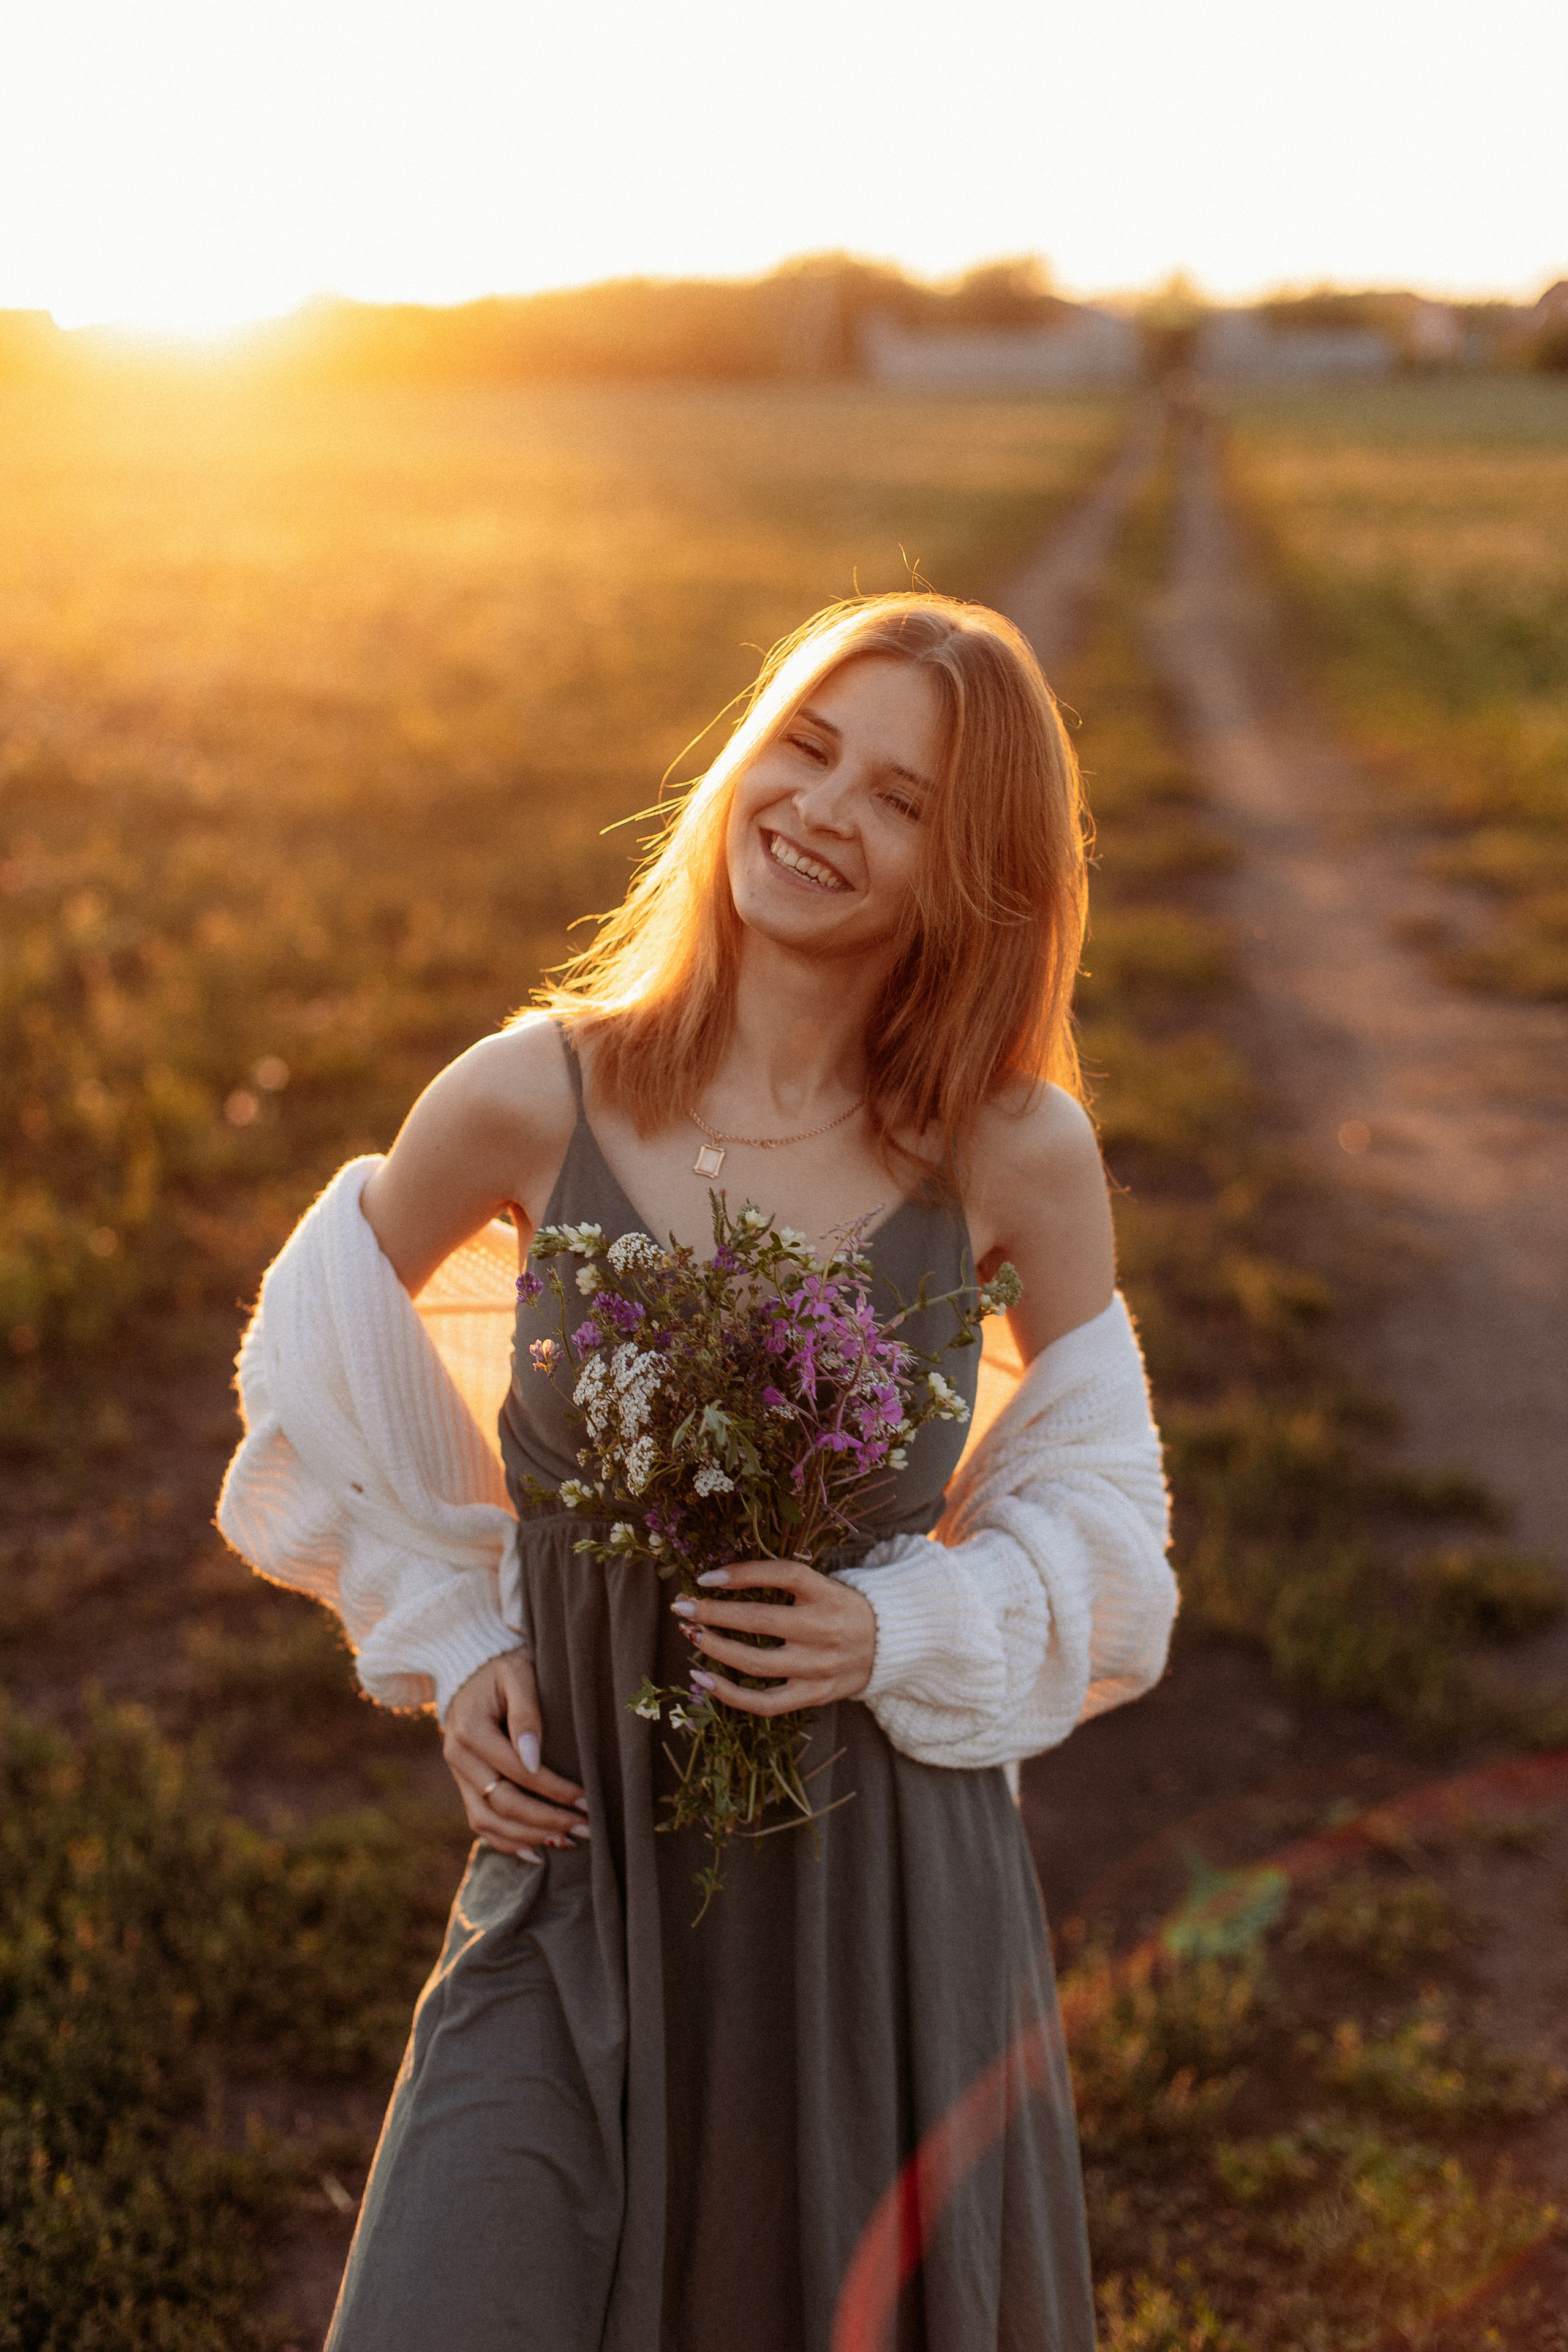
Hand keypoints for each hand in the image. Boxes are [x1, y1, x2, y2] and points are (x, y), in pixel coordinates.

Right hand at [442, 1650, 590, 1861]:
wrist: (472, 1667)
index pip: (517, 1770)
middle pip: (501, 1803)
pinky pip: (479, 1821)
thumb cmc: (504, 1667)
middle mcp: (457, 1756)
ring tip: (567, 1842)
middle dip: (545, 1820)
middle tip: (585, 1828)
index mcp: (470, 1729)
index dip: (553, 1789)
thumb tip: (533, 1759)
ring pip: (486, 1821)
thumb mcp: (518, 1673)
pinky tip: (535, 1852)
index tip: (587, 1800)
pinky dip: (505, 1841)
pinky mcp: (463, 1783)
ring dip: (528, 1837)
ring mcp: (457, 1774)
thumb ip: (526, 1712)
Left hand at [671, 1557, 876, 1716]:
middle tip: (681, 1605)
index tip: (706, 1576)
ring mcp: (817, 1666)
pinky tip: (701, 1680)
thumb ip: (786, 1581)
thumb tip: (721, 1577)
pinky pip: (765, 1702)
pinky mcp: (813, 1694)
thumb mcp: (824, 1584)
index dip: (742, 1573)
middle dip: (712, 1612)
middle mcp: (822, 1629)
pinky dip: (729, 1695)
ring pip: (755, 1662)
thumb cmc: (842, 1609)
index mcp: (827, 1593)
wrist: (889, 1646)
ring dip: (714, 1648)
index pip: (782, 1575)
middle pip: (759, 1620)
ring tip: (690, 1634)